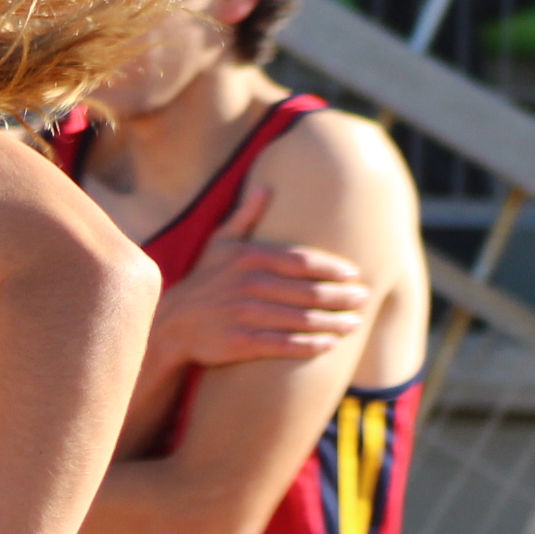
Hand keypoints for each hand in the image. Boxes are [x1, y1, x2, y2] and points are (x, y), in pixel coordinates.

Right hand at [151, 184, 368, 369]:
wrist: (170, 323)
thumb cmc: (204, 281)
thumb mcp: (219, 244)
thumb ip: (246, 217)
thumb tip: (267, 188)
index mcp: (248, 257)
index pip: (302, 261)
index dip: (333, 269)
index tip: (356, 275)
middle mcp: (247, 284)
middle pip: (308, 291)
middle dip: (341, 297)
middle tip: (364, 300)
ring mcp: (243, 314)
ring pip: (300, 319)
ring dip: (333, 323)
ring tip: (354, 323)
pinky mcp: (239, 342)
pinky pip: (284, 344)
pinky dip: (310, 345)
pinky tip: (329, 344)